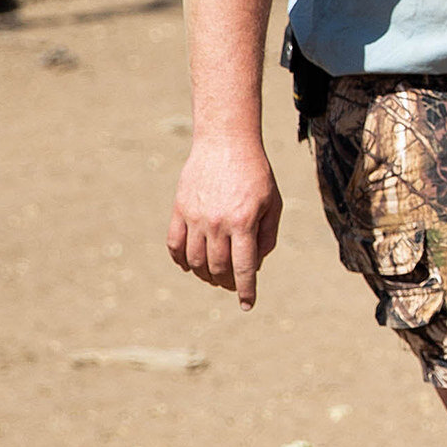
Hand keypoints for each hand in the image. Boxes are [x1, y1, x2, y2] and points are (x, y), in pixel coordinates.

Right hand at [167, 134, 282, 308]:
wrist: (226, 142)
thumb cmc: (256, 174)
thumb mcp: (273, 203)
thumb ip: (267, 236)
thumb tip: (255, 265)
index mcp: (244, 222)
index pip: (244, 267)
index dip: (246, 290)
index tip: (247, 305)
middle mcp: (217, 222)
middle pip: (218, 268)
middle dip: (227, 283)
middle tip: (233, 285)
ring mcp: (195, 216)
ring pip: (195, 261)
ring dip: (205, 275)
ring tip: (214, 276)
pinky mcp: (179, 209)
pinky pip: (174, 244)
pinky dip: (181, 260)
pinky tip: (190, 265)